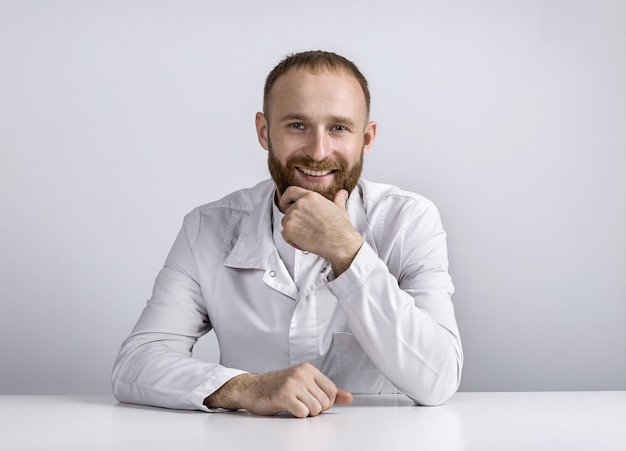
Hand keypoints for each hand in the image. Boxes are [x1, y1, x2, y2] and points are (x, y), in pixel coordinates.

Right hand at [203, 363, 352, 417]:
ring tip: (293, 405)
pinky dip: (297, 415)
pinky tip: (287, 408)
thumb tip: (349, 398)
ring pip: (315, 409)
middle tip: (300, 403)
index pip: (333, 391)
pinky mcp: (284, 395)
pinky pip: (303, 413)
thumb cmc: (278, 388)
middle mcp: (302, 373)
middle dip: (315, 409)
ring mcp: (293, 383)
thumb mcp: (305, 384)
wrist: (251, 389)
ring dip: (305, 413)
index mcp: (308, 369)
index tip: (312, 400)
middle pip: (325, 402)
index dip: (325, 402)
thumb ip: (328, 391)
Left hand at [278, 187, 363, 275]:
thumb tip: (342, 194)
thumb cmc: (340, 228)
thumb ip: (338, 199)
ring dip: (293, 231)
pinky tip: (305, 242)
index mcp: (311, 196)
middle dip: (294, 220)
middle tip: (305, 228)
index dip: (285, 198)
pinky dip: (292, 241)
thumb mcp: (340, 208)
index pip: (291, 191)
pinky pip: (285, 235)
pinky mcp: (289, 229)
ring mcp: (292, 216)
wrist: (339, 242)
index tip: (285, 205)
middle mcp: (300, 204)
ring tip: (308, 236)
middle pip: (288, 211)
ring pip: (286, 223)